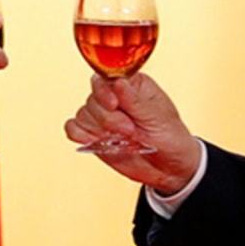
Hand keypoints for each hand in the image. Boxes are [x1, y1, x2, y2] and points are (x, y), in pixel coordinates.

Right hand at [62, 73, 202, 192]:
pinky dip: (79, 134)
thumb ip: (135, 101)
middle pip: (93, 98)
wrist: (169, 168)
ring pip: (83, 113)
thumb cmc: (171, 138)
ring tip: (121, 139)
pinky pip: (73, 128)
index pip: (107, 77)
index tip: (114, 105)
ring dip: (99, 129)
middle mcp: (115, 97)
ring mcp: (103, 116)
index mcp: (133, 85)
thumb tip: (118, 81)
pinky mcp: (94, 134)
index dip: (105, 91)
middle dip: (108, 118)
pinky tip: (95, 141)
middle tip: (129, 130)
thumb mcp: (158, 118)